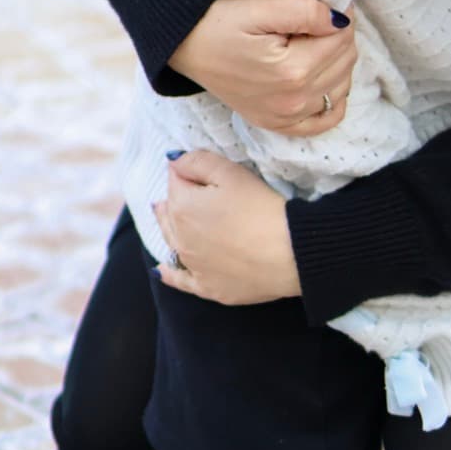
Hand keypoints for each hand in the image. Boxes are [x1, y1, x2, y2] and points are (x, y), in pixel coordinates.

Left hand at [155, 151, 300, 303]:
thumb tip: (173, 162)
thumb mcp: (231, 173)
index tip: (202, 171)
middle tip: (183, 190)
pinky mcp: (209, 287)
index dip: (189, 173)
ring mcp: (193, 266)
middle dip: (175, 199)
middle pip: (170, 213)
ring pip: (172, 242)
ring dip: (169, 227)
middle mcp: (180, 238)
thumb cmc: (262, 208)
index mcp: (182, 207)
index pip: (176, 181)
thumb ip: (197, 162)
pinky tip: (161, 271)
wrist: (289, 253)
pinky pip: (181, 281)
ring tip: (163, 214)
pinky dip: (169, 274)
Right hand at [168, 0, 355, 136]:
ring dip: (337, 62)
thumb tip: (340, 20)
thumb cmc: (217, 23)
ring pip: (341, 86)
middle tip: (315, 21)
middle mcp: (294, 100)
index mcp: (292, 71)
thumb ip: (304, 11)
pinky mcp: (278, 124)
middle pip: (345, 62)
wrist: (184, 48)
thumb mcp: (258, 7)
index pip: (343, 38)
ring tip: (311, 43)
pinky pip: (326, 119)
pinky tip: (321, 77)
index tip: (323, 5)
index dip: (339, 16)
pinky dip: (333, 98)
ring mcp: (286, 117)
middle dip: (339, 37)